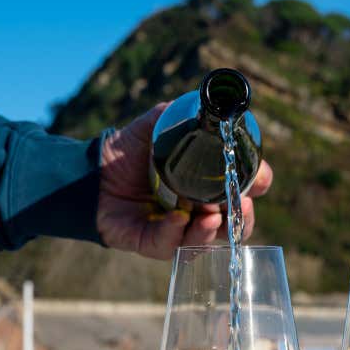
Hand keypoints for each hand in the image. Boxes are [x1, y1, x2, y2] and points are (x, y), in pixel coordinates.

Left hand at [96, 103, 272, 259]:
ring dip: (214, 230)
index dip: (258, 184)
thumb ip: (175, 116)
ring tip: (212, 216)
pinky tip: (176, 218)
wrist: (90, 173)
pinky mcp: (153, 244)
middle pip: (235, 224)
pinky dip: (176, 232)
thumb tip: (201, 105)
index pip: (245, 189)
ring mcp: (179, 230)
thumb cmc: (126, 153)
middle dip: (242, 217)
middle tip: (241, 203)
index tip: (260, 178)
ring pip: (208, 240)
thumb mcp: (153, 128)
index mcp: (208, 185)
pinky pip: (170, 244)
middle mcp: (199, 211)